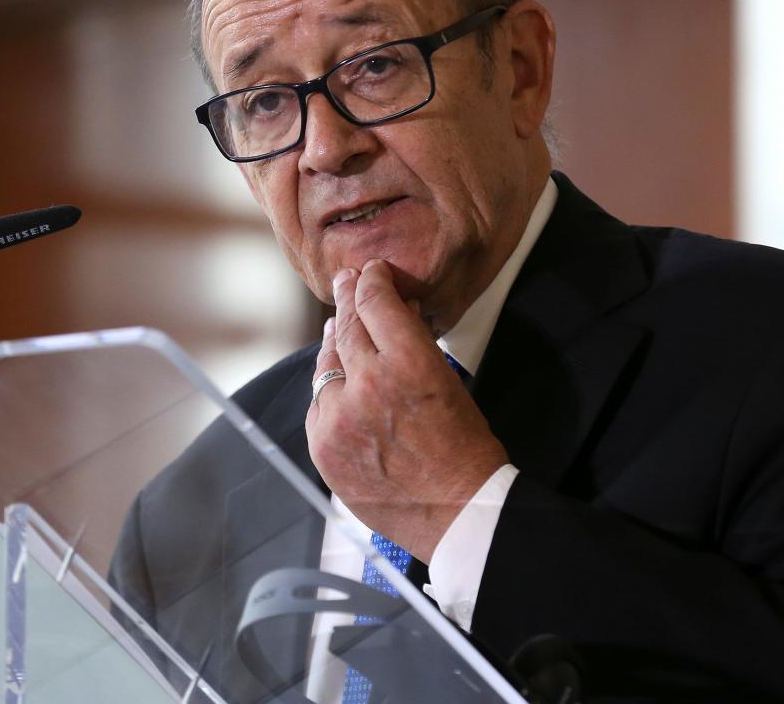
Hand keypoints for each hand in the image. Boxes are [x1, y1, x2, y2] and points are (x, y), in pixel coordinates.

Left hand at [306, 258, 509, 562]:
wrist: (457, 512)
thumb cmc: (464, 449)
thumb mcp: (449, 381)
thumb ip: (413, 347)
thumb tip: (392, 316)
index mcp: (410, 362)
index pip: (377, 301)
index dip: (371, 280)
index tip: (370, 272)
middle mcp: (369, 382)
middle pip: (348, 325)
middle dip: (347, 299)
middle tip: (344, 281)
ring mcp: (340, 416)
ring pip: (327, 364)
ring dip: (335, 343)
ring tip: (339, 328)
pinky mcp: (323, 444)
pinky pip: (319, 404)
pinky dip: (328, 391)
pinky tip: (336, 382)